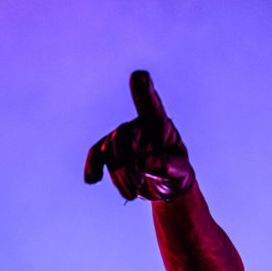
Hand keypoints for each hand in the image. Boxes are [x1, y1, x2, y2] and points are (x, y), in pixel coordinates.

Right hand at [84, 71, 194, 201]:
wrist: (167, 187)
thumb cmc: (177, 174)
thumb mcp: (179, 172)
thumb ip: (165, 166)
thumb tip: (140, 163)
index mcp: (159, 125)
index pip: (151, 106)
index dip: (144, 91)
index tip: (140, 76)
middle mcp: (139, 126)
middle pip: (122, 136)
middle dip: (126, 163)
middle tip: (138, 184)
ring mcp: (124, 138)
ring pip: (110, 152)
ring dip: (119, 175)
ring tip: (133, 193)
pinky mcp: (112, 153)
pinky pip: (97, 154)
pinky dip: (93, 166)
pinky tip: (92, 180)